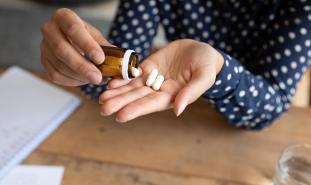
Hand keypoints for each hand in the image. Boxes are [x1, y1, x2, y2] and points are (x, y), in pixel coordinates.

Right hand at [40, 8, 110, 85]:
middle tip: (98, 77)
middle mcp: (49, 29)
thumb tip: (118, 61)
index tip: (100, 58)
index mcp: (63, 17)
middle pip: (62, 49)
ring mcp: (44, 46)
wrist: (70, 40)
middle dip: (82, 66)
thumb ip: (105, 47)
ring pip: (59, 65)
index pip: (74, 29)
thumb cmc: (85, 36)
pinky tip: (84, 80)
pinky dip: (72, 81)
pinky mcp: (43, 61)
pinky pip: (56, 75)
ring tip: (95, 79)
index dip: (87, 45)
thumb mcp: (95, 36)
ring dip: (79, 76)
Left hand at [99, 39, 223, 121]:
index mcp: (172, 96)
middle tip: (103, 107)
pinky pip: (133, 73)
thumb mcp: (204, 77)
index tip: (120, 115)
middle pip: (137, 97)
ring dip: (117, 92)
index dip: (136, 109)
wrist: (200, 50)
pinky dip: (122, 78)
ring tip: (102, 97)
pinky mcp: (148, 67)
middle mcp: (159, 90)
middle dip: (121, 102)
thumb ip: (191, 93)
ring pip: (132, 87)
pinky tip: (110, 82)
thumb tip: (178, 110)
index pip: (151, 105)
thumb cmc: (207, 65)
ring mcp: (152, 78)